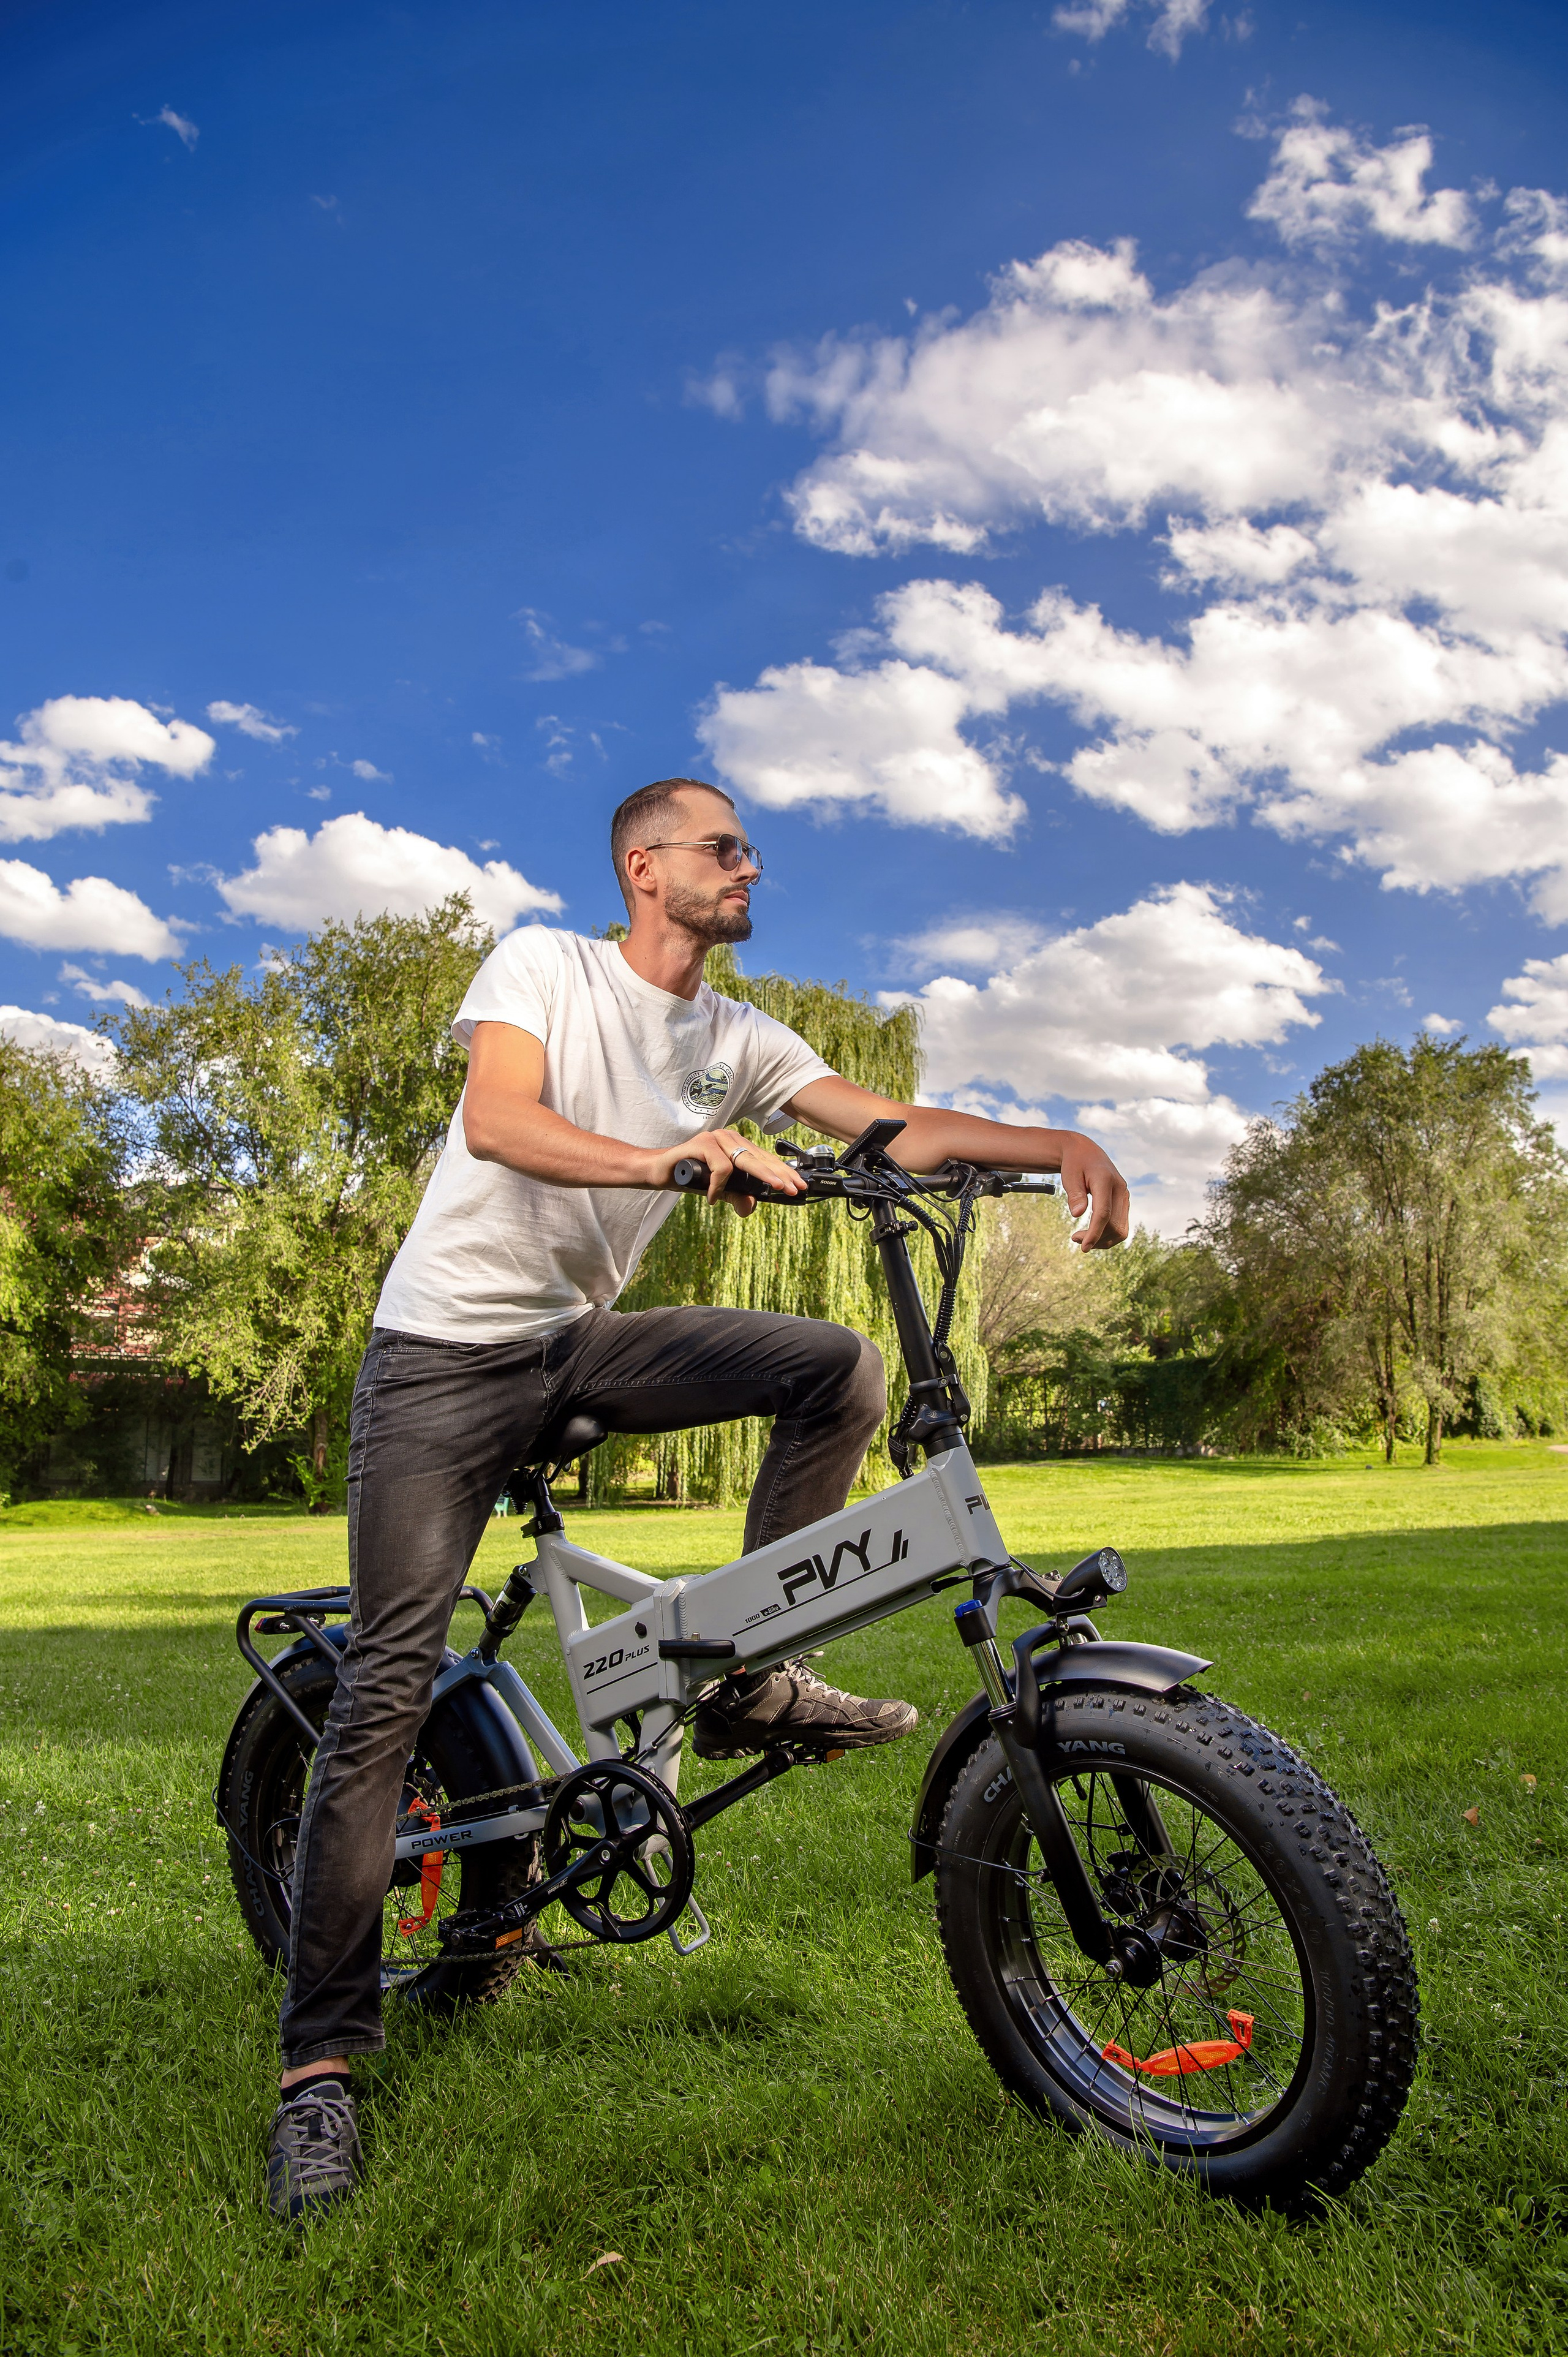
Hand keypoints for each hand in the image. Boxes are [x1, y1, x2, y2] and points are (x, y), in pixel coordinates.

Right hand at [642, 1127, 807, 1215]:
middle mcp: (729, 1138)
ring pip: (744, 1159)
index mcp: (736, 1146)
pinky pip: (720, 1166)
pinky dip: (718, 1185)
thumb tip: (750, 1207)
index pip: (765, 1159)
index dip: (783, 1172)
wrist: (660, 1171)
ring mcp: (715, 1139)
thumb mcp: (719, 1191)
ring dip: (762, 1176)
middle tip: (793, 1189)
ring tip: (775, 1189)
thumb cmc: (691, 1177)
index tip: (799, 1186)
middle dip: (780, 1174)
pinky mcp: (701, 1144)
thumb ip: (736, 1196)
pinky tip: (712, 1198)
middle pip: (760, 1157)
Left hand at [1060, 1136, 1129, 1249]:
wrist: (1085, 1152)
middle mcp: (1120, 1189)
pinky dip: (1108, 1234)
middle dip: (1096, 1238)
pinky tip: (1093, 1234)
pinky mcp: (1123, 1202)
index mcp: (1106, 1180)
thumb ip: (1075, 1194)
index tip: (1083, 1247)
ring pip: (1121, 1229)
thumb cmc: (1074, 1163)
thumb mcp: (1069, 1175)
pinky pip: (1121, 1225)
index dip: (1094, 1233)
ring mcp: (1124, 1196)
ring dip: (1103, 1240)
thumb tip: (1077, 1214)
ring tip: (1082, 1238)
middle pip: (1114, 1225)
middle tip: (1074, 1238)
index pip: (1103, 1213)